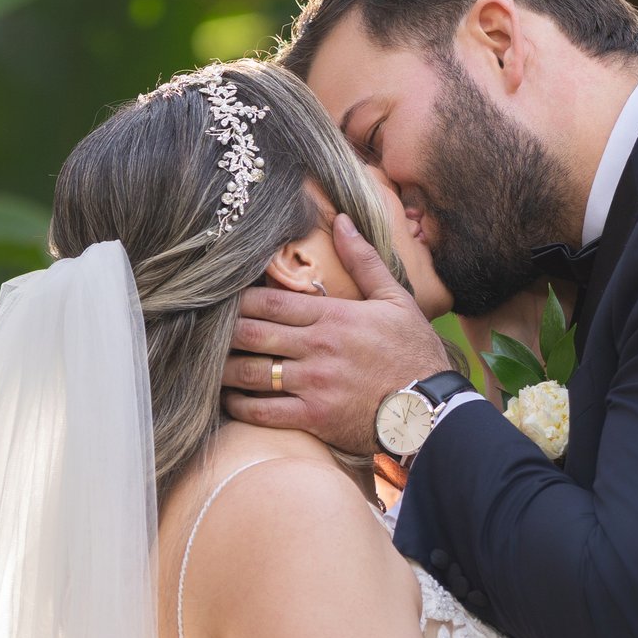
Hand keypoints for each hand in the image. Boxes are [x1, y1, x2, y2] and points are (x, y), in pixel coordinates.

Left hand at [222, 216, 449, 459]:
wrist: (431, 408)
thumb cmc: (414, 352)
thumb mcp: (395, 299)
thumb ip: (363, 260)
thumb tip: (343, 220)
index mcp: (333, 316)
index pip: (270, 303)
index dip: (239, 301)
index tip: (222, 302)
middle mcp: (317, 348)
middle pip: (252, 334)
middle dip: (224, 333)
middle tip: (206, 333)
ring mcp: (314, 384)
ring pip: (251, 373)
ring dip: (225, 369)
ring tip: (209, 366)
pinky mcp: (314, 418)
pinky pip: (264, 412)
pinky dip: (240, 406)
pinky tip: (229, 400)